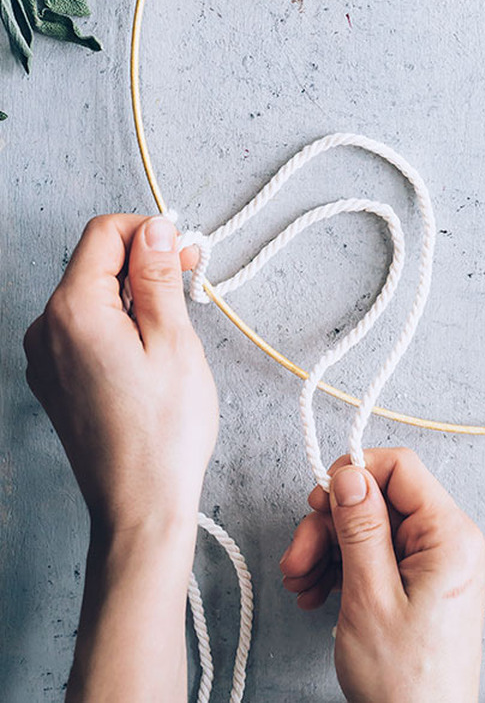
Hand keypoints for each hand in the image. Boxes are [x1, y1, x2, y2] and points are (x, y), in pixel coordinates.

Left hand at [24, 214, 217, 702]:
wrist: (139, 506)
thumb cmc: (163, 431)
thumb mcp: (173, 338)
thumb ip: (158, 274)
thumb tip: (155, 228)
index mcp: (72, 309)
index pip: (105, 232)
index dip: (150, 232)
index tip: (184, 253)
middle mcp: (46, 328)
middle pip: (95, 262)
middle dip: (143, 263)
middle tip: (190, 284)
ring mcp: (45, 357)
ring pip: (91, 296)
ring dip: (133, 296)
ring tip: (173, 330)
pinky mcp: (54, 380)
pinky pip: (84, 329)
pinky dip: (117, 325)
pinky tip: (148, 354)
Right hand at [280, 448, 484, 702]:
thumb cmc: (404, 682)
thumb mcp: (370, 597)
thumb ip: (360, 528)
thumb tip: (350, 474)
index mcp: (452, 536)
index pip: (401, 468)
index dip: (355, 474)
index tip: (318, 499)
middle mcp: (452, 542)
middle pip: (381, 501)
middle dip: (332, 525)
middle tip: (297, 557)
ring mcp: (438, 566)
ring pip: (374, 529)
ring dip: (329, 549)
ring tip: (300, 582)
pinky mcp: (424, 586)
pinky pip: (380, 557)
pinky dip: (344, 569)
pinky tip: (316, 593)